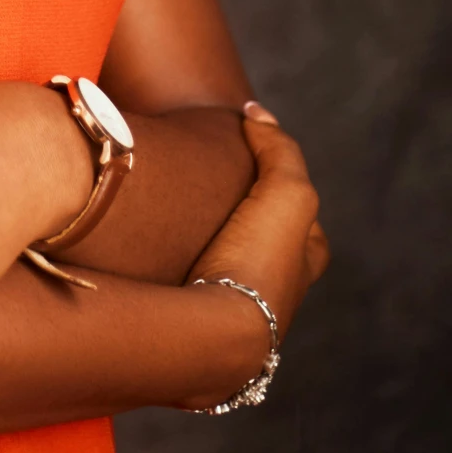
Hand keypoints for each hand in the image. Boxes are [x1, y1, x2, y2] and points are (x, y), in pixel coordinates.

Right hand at [183, 104, 327, 390]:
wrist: (212, 335)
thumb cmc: (256, 262)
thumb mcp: (286, 194)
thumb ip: (279, 150)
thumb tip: (256, 115)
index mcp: (301, 269)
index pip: (307, 231)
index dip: (285, 194)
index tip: (252, 170)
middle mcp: (275, 301)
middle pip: (267, 257)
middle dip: (246, 232)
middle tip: (211, 203)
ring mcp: (234, 323)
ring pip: (225, 280)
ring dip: (206, 258)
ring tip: (167, 228)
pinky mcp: (193, 337)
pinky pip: (187, 299)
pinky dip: (174, 281)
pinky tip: (144, 261)